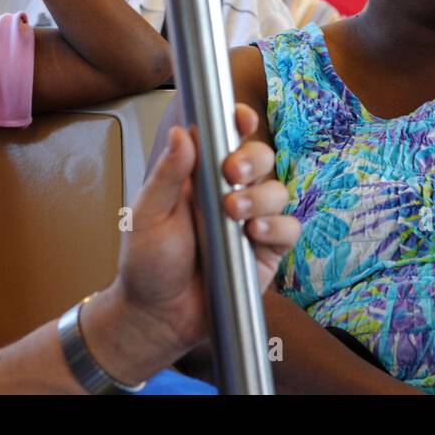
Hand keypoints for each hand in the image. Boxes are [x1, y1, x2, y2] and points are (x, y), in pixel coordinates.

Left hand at [112, 106, 298, 357]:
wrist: (157, 316)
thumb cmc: (146, 264)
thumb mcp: (147, 214)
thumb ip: (167, 174)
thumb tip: (181, 132)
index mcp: (202, 177)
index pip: (229, 139)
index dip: (241, 123)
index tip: (241, 118)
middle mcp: (232, 194)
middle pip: (263, 159)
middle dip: (253, 159)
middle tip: (232, 172)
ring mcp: (252, 222)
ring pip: (278, 191)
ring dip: (260, 196)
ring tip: (233, 212)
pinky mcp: (266, 252)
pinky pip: (288, 229)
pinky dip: (276, 227)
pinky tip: (253, 233)